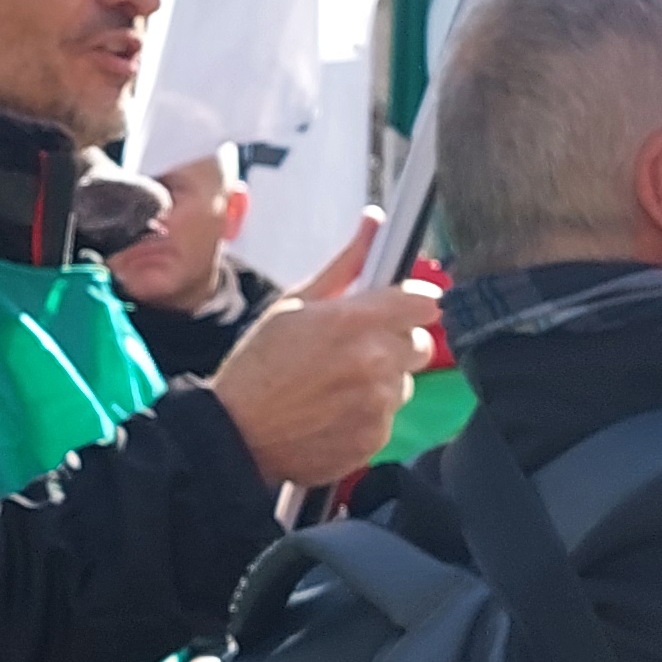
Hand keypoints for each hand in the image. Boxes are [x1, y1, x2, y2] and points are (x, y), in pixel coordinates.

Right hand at [210, 212, 442, 488]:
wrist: (235, 434)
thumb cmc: (258, 365)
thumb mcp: (294, 304)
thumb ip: (345, 264)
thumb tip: (375, 222)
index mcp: (355, 321)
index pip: (426, 302)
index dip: (414, 303)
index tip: (400, 308)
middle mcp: (375, 362)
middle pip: (420, 344)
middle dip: (395, 342)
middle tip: (356, 348)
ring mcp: (378, 404)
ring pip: (405, 383)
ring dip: (383, 381)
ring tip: (338, 384)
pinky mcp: (375, 439)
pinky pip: (389, 417)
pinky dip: (369, 414)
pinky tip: (334, 411)